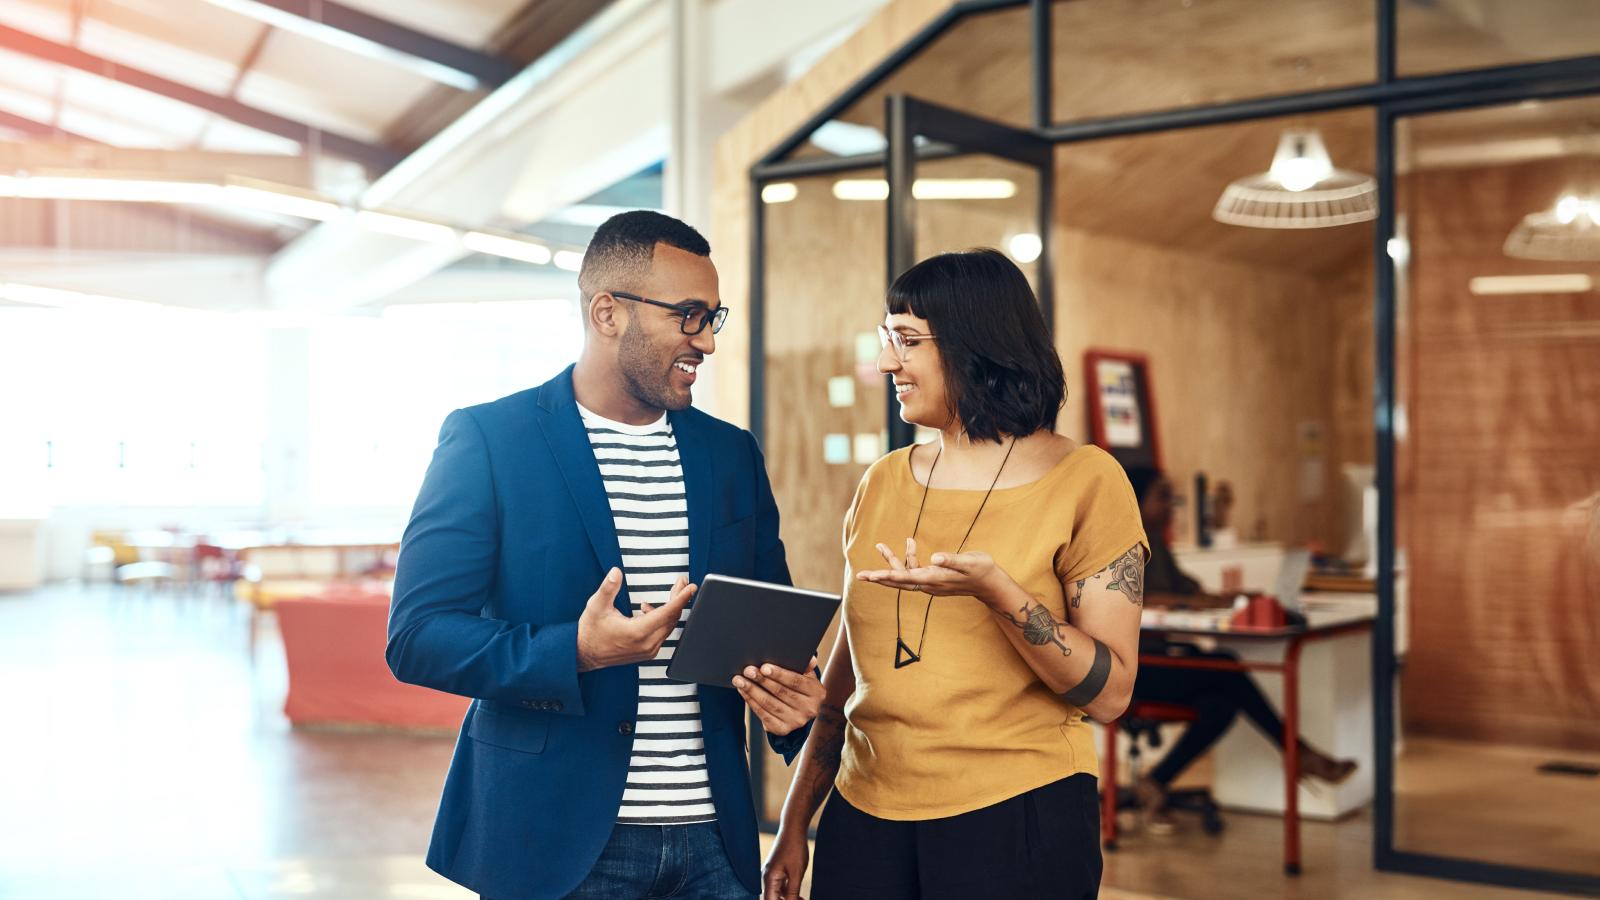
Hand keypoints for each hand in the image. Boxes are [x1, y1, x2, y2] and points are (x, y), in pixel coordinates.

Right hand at [576, 568, 694, 671]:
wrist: (584, 654)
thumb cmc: (590, 630)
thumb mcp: (596, 605)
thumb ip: (608, 588)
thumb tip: (616, 572)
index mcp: (637, 632)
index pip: (667, 613)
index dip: (681, 598)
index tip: (691, 587)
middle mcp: (646, 644)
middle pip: (672, 618)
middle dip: (679, 598)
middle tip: (681, 582)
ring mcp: (648, 650)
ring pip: (669, 626)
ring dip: (671, 608)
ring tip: (670, 591)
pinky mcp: (647, 652)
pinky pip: (662, 633)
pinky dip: (661, 619)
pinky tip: (648, 610)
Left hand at [734, 655, 823, 735]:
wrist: (801, 711)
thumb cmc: (801, 688)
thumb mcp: (808, 676)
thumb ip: (806, 666)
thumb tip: (809, 658)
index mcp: (816, 693)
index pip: (796, 681)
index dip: (779, 674)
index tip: (764, 667)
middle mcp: (808, 709)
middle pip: (781, 692)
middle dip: (762, 680)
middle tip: (748, 670)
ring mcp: (795, 721)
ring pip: (769, 704)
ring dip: (752, 691)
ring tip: (740, 680)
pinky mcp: (782, 729)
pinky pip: (763, 714)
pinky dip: (751, 701)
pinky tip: (743, 691)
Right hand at [762, 828, 810, 899]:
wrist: (793, 828)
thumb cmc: (794, 848)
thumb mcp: (796, 873)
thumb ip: (792, 892)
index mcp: (768, 879)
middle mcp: (767, 877)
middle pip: (773, 899)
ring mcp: (772, 874)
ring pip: (778, 895)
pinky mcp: (777, 871)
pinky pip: (781, 887)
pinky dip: (789, 893)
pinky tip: (800, 897)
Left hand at [855, 539, 1009, 604]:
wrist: (990, 583)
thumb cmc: (981, 570)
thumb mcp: (969, 561)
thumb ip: (952, 559)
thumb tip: (935, 557)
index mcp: (935, 579)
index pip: (906, 578)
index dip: (887, 576)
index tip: (871, 575)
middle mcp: (929, 584)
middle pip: (898, 581)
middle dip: (879, 576)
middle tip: (860, 575)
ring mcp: (931, 583)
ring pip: (905, 574)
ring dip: (893, 560)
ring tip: (880, 545)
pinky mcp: (933, 579)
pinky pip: (914, 570)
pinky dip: (908, 557)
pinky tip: (910, 543)